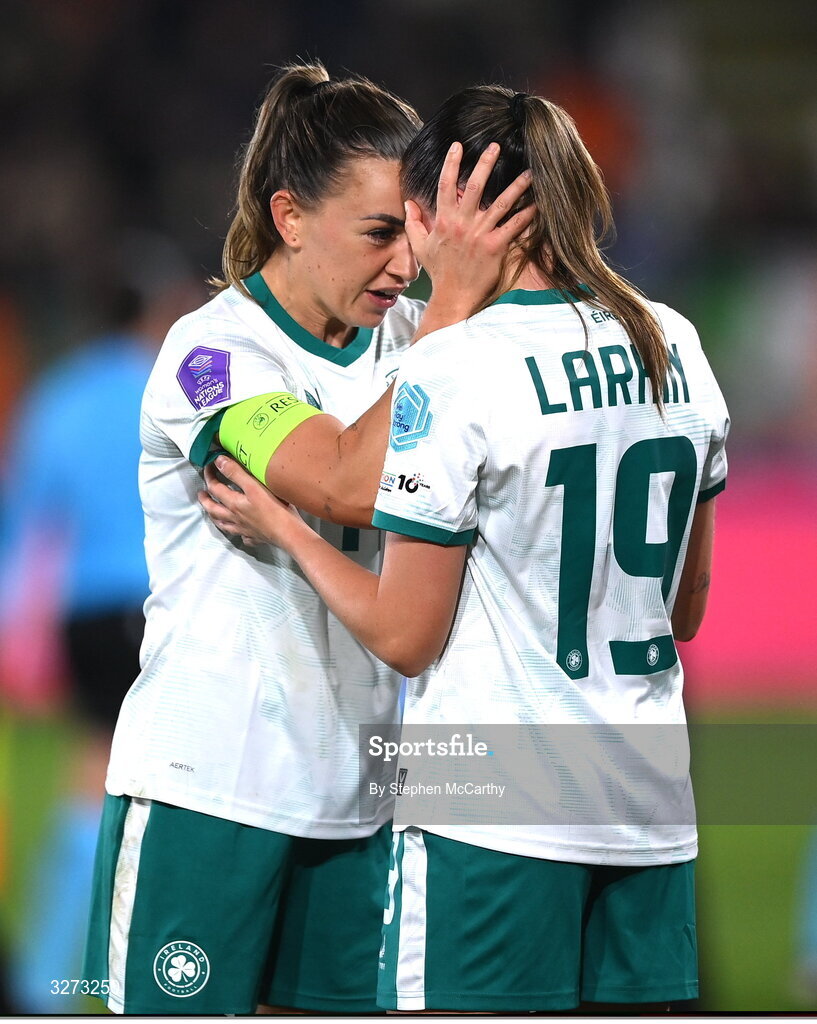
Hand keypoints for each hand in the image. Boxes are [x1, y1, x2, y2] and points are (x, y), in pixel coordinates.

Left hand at [198, 456, 304, 550]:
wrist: (288, 533)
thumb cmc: (275, 509)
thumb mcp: (254, 486)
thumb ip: (236, 473)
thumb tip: (218, 461)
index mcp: (234, 504)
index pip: (215, 488)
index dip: (209, 476)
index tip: (208, 467)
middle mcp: (235, 518)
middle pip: (213, 509)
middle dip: (205, 500)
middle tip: (201, 493)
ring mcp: (244, 529)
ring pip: (224, 524)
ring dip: (215, 517)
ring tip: (212, 513)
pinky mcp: (255, 537)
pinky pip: (243, 536)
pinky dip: (239, 533)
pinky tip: (241, 532)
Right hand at [405, 141, 533, 321]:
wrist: (453, 295)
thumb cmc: (439, 271)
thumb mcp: (420, 246)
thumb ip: (414, 223)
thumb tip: (409, 204)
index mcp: (444, 220)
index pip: (446, 185)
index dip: (451, 163)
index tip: (458, 146)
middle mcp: (463, 223)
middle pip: (476, 186)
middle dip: (485, 163)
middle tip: (495, 146)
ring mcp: (480, 234)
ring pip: (501, 203)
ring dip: (516, 186)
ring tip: (529, 171)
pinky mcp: (495, 247)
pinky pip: (514, 226)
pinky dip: (527, 214)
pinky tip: (538, 203)